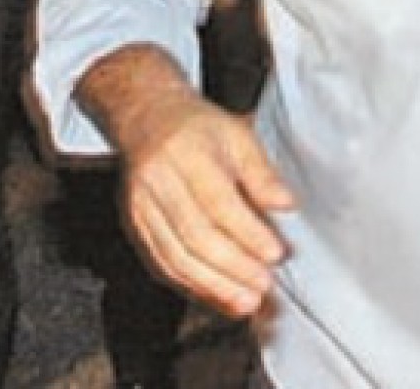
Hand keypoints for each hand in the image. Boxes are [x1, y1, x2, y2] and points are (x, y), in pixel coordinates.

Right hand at [118, 93, 294, 318]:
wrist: (145, 119)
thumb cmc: (195, 127)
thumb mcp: (236, 134)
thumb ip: (261, 173)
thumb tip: (285, 204)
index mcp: (185, 152)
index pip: (217, 201)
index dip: (247, 233)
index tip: (274, 253)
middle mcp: (157, 180)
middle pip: (195, 234)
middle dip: (233, 266)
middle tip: (264, 284)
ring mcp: (140, 206)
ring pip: (176, 256)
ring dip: (214, 285)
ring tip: (245, 300)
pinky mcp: (134, 226)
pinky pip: (161, 264)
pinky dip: (191, 286)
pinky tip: (217, 295)